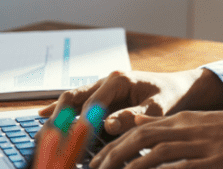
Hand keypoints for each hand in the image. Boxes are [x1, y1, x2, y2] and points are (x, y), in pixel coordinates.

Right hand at [39, 69, 222, 134]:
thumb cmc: (172, 96)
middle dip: (59, 117)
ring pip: (72, 98)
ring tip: (41, 132)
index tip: (72, 141)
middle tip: (47, 137)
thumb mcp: (158, 108)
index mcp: (119, 80)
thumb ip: (134, 116)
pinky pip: (77, 99)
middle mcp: (106, 80)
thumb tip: (107, 125)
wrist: (181, 86)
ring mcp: (102, 85)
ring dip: (56, 113)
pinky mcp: (102, 93)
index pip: (92, 105)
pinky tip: (42, 115)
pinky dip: (60, 107)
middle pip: (74, 97)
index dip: (81, 124)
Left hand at [88, 107, 222, 168]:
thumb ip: (166, 123)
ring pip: (156, 154)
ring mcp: (202, 144)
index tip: (96, 162)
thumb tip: (134, 123)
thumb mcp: (198, 121)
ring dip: (131, 168)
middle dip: (114, 157)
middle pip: (141, 140)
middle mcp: (188, 129)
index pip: (138, 129)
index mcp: (183, 119)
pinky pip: (182, 168)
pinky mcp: (216, 160)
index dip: (113, 146)